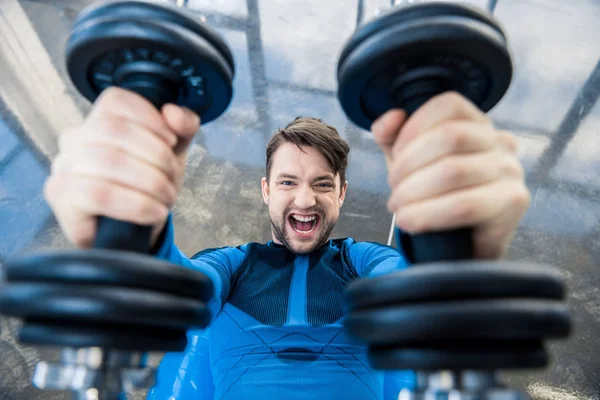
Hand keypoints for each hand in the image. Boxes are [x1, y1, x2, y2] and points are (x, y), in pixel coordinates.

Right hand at [44, 87, 199, 248]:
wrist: (135, 231)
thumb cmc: (148, 185)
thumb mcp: (174, 152)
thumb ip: (183, 127)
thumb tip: (174, 113)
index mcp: (99, 120)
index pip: (116, 100)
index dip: (150, 118)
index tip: (172, 141)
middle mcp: (75, 139)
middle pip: (114, 129)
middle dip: (156, 155)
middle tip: (172, 178)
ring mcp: (64, 166)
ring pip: (107, 160)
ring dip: (149, 181)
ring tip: (165, 197)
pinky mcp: (61, 196)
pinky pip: (98, 194)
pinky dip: (136, 203)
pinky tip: (153, 211)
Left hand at [372, 92, 529, 258]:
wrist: (458, 246)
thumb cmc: (434, 197)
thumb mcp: (407, 162)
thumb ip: (392, 137)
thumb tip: (391, 117)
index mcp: (477, 124)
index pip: (449, 105)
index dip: (414, 127)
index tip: (396, 155)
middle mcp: (501, 142)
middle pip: (450, 136)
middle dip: (409, 164)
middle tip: (394, 188)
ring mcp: (512, 170)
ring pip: (454, 171)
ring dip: (413, 192)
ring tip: (398, 208)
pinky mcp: (514, 202)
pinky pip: (464, 205)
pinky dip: (428, 214)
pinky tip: (410, 222)